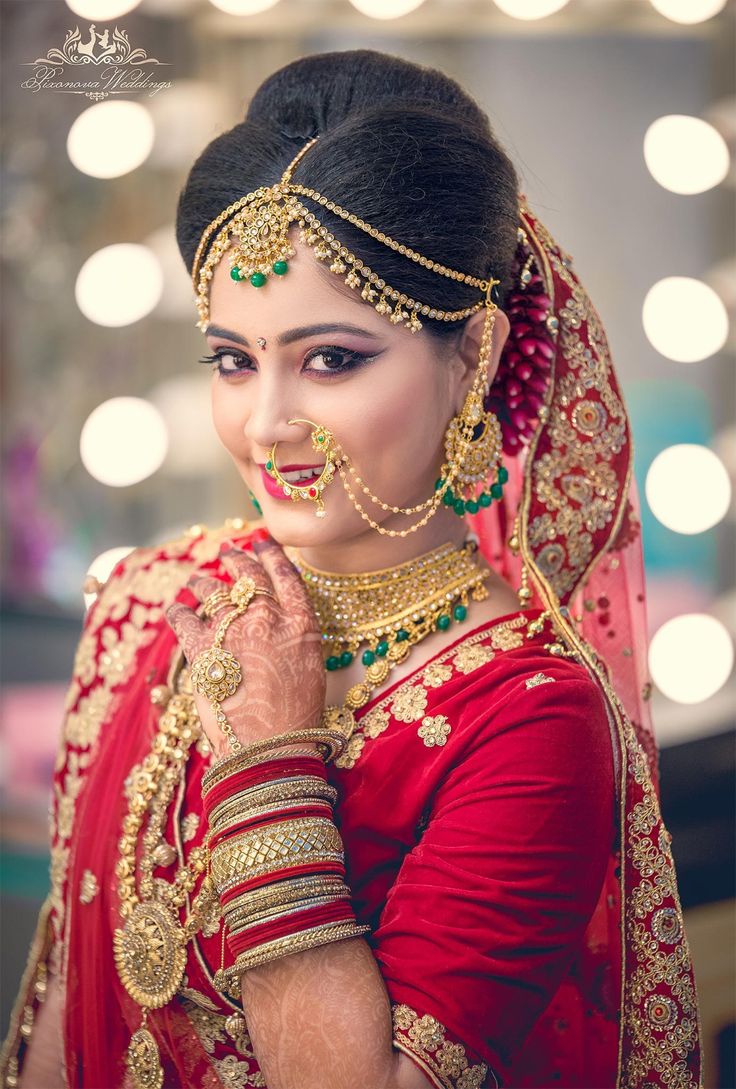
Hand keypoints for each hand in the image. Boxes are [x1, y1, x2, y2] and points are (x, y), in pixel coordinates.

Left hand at [165, 538, 325, 759]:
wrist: (269, 746)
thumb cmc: (295, 716)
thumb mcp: (310, 668)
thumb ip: (296, 638)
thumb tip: (279, 626)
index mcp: (300, 622)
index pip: (286, 574)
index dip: (272, 554)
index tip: (263, 541)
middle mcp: (268, 617)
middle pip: (249, 574)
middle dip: (236, 558)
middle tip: (227, 550)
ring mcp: (234, 629)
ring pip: (214, 590)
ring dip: (204, 581)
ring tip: (196, 577)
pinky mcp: (202, 647)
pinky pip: (183, 617)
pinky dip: (177, 611)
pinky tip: (174, 608)